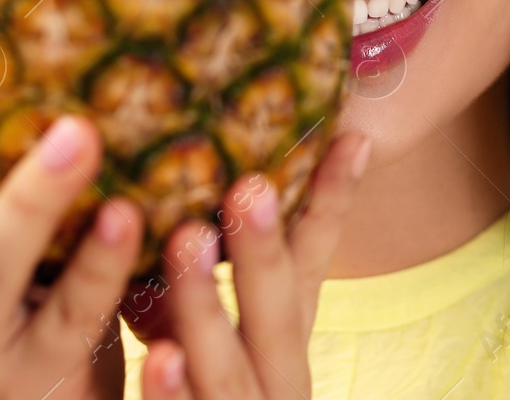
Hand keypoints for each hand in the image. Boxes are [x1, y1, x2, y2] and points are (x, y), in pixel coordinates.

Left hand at [135, 130, 371, 398]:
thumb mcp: (238, 355)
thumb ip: (227, 297)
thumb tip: (204, 194)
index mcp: (287, 351)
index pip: (316, 267)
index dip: (334, 203)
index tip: (352, 135)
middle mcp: (279, 388)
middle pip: (278, 314)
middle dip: (265, 249)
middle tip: (248, 183)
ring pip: (230, 369)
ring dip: (210, 305)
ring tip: (187, 240)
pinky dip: (174, 396)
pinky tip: (157, 360)